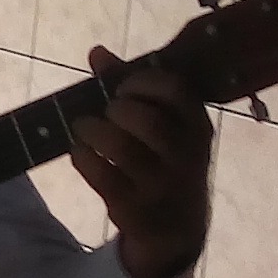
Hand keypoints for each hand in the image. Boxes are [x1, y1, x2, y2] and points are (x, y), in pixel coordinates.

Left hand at [72, 49, 214, 277]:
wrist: (177, 225)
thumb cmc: (165, 158)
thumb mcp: (165, 123)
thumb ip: (132, 86)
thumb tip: (97, 52)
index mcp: (198, 126)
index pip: (176, 90)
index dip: (142, 81)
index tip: (123, 87)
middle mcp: (186, 155)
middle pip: (145, 119)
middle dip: (116, 108)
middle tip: (106, 112)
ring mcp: (161, 184)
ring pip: (121, 148)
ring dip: (92, 131)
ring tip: (83, 127)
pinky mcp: (135, 208)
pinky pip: (101, 176)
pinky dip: (83, 157)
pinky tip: (80, 151)